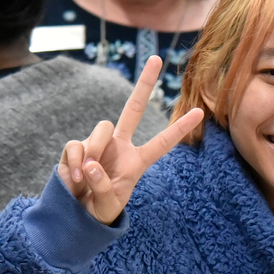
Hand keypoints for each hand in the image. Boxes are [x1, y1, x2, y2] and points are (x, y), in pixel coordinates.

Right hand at [58, 56, 204, 224]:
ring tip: (86, 178)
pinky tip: (75, 179)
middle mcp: (120, 147)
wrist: (74, 215)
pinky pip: (76, 145)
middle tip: (156, 58)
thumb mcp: (107, 205)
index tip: (200, 112)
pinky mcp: (77, 147)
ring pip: (102, 128)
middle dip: (144, 83)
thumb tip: (91, 163)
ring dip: (95, 151)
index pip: (162, 143)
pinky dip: (75, 162)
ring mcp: (98, 144)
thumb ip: (102, 185)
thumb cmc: (98, 211)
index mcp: (136, 162)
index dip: (179, 128)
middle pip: (133, 108)